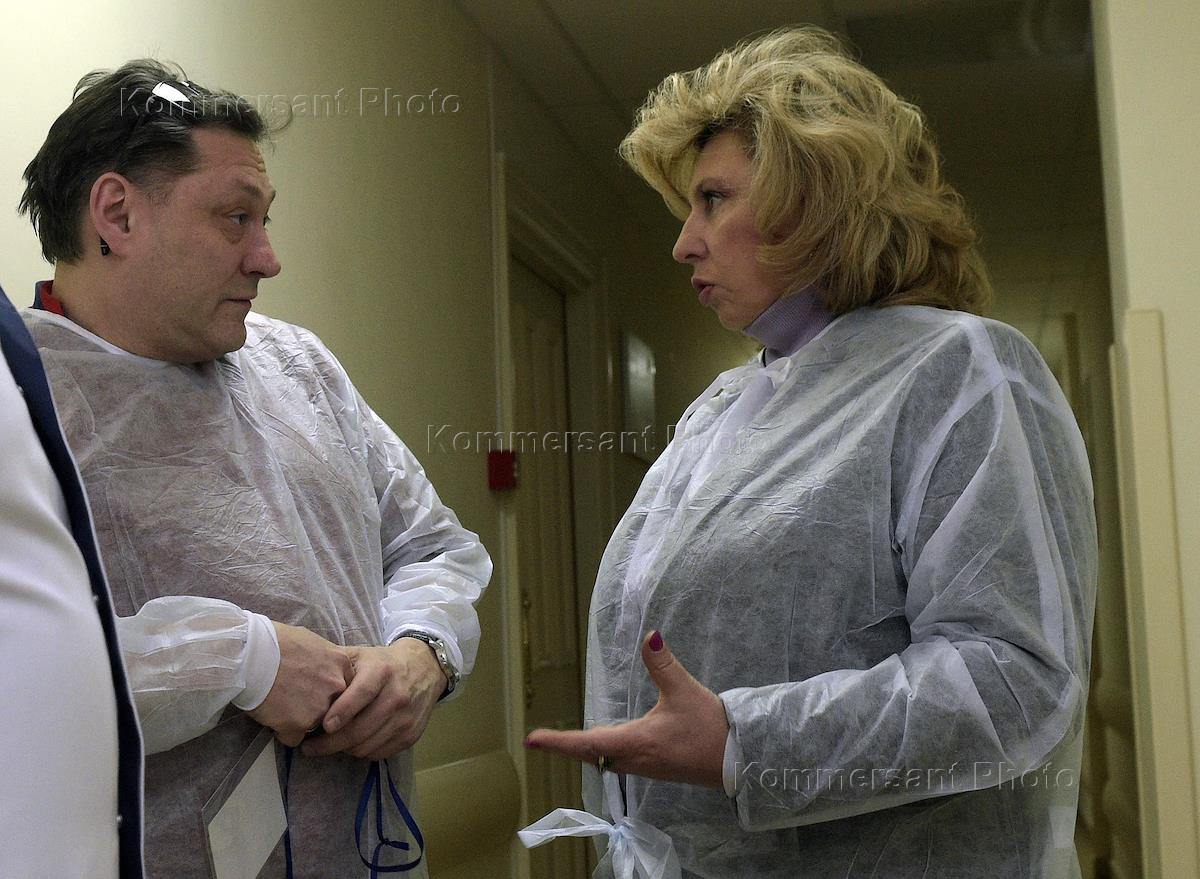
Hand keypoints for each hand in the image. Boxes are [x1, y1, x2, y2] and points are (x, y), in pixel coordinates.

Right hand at [248, 622, 354, 746]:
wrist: (250, 654)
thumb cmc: (276, 642)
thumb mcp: (312, 642)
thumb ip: (325, 659)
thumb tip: (324, 667)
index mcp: (341, 665)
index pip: (347, 689)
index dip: (329, 692)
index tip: (313, 690)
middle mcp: (336, 687)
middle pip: (335, 708)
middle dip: (318, 708)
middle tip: (296, 699)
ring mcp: (320, 708)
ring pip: (315, 725)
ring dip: (301, 721)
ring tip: (281, 706)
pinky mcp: (298, 725)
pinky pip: (294, 738)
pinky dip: (283, 731)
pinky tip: (272, 716)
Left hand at [302, 638, 444, 760]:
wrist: (424, 668)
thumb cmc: (383, 663)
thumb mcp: (360, 656)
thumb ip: (335, 667)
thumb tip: (303, 684)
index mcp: (382, 671)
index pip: (362, 694)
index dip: (342, 711)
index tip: (323, 726)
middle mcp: (398, 695)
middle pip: (361, 729)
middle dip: (331, 743)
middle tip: (309, 748)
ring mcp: (406, 718)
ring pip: (367, 746)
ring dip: (344, 749)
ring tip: (329, 745)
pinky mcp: (412, 735)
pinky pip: (380, 753)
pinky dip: (362, 752)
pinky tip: (352, 744)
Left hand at [524, 630, 727, 788]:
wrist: (738, 761)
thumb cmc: (709, 729)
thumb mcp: (684, 691)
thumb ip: (663, 664)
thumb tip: (650, 636)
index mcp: (635, 742)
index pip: (587, 744)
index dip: (558, 742)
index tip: (532, 740)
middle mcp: (634, 759)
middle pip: (591, 755)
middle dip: (567, 747)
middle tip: (542, 740)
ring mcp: (645, 767)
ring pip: (605, 761)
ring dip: (586, 751)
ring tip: (568, 742)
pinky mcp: (657, 767)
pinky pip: (620, 762)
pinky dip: (605, 753)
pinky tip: (607, 746)